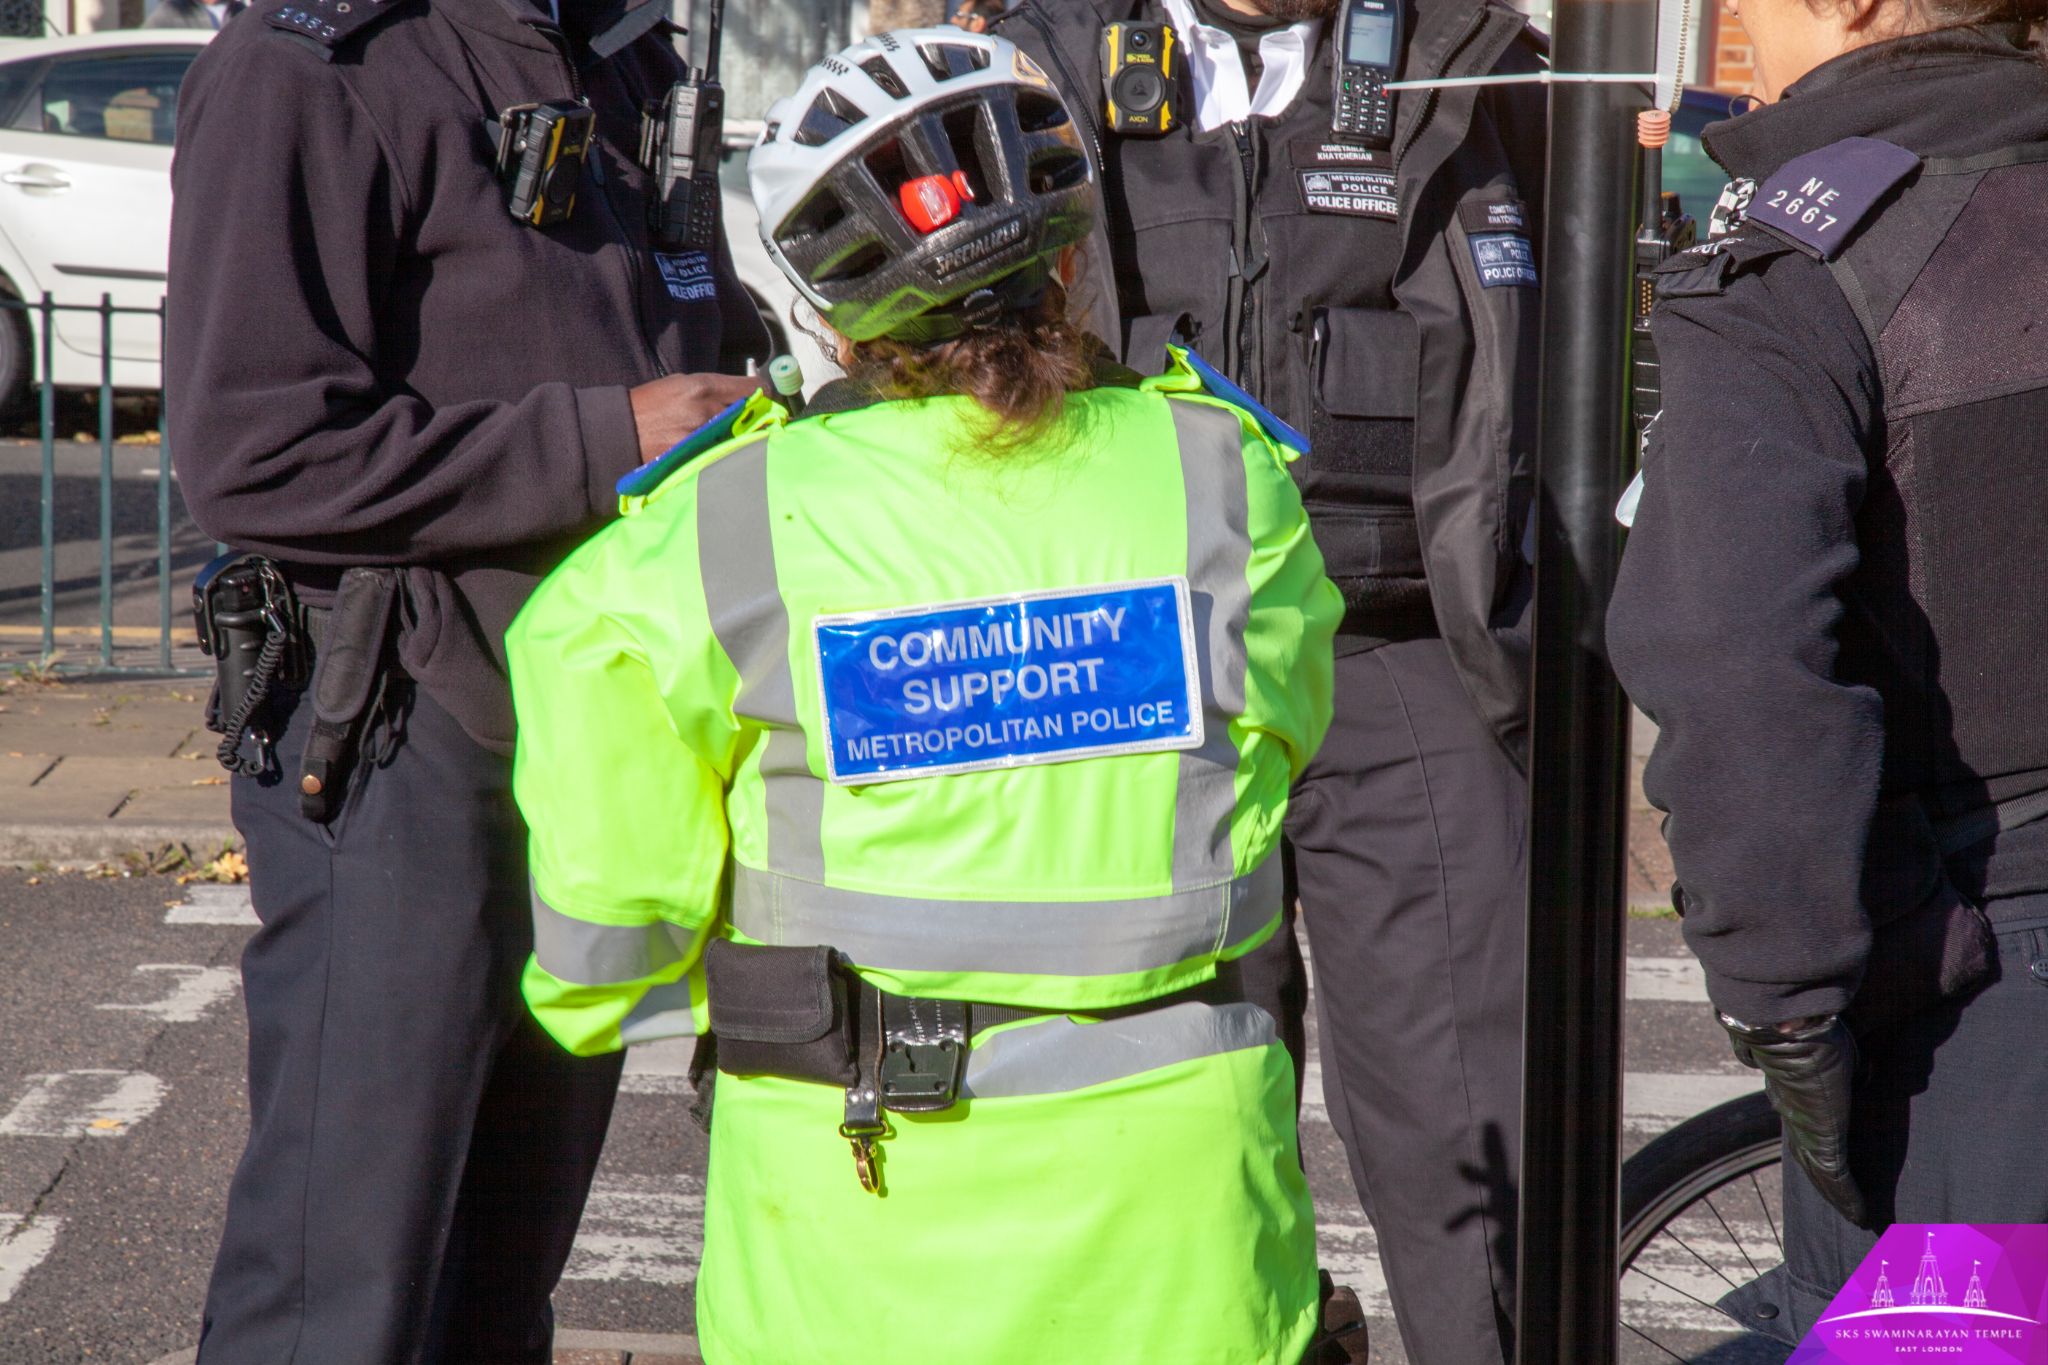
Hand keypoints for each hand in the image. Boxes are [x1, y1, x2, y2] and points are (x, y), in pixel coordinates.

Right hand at [627, 372, 761, 463]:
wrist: (619, 432)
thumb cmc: (649, 406)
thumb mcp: (681, 384)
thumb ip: (715, 389)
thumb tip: (747, 393)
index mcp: (703, 387)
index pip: (755, 390)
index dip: (764, 397)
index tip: (765, 403)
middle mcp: (707, 411)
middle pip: (752, 417)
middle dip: (755, 421)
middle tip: (753, 425)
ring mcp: (702, 439)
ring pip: (741, 440)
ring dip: (741, 441)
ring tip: (728, 442)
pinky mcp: (696, 460)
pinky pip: (724, 457)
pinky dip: (725, 456)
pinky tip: (715, 455)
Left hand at [1721, 1011, 1867, 1224]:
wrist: (1787, 1025)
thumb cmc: (1809, 1025)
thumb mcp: (1831, 1045)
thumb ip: (1842, 1059)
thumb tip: (1862, 1063)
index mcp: (1792, 1093)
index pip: (1802, 1129)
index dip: (1812, 1148)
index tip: (1824, 1163)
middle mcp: (1793, 1115)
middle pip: (1807, 1159)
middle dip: (1824, 1184)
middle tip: (1843, 1204)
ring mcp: (1805, 1128)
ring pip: (1820, 1174)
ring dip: (1838, 1198)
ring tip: (1857, 1218)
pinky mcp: (1821, 1138)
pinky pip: (1836, 1178)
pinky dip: (1848, 1199)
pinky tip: (1861, 1217)